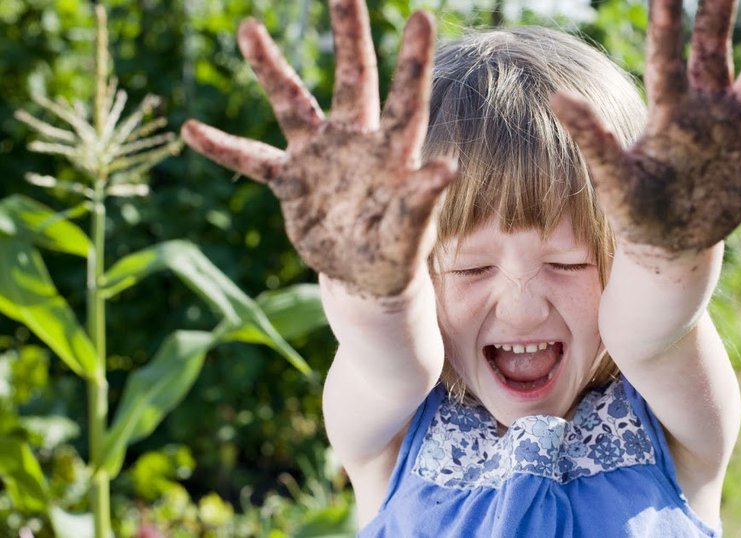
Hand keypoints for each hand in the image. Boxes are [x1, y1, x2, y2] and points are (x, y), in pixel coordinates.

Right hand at [181, 0, 454, 297]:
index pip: (405, 99)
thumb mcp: (410, 233)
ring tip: (249, 28)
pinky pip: (252, 159)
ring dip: (271, 69)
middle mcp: (355, 141)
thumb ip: (421, 201)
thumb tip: (447, 168)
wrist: (366, 275)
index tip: (422, 16)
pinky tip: (191, 130)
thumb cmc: (396, 252)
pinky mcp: (291, 181)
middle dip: (348, 34)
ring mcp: (319, 156)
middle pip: (351, 79)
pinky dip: (224, 148)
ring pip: (292, 104)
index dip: (413, 61)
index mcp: (392, 152)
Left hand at [553, 0, 740, 254]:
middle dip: (723, 7)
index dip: (668, 20)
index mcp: (669, 110)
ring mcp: (738, 127)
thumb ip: (594, 139)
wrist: (668, 240)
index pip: (667, 57)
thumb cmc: (635, 207)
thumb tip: (558, 99)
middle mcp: (706, 107)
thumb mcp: (614, 178)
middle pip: (717, 45)